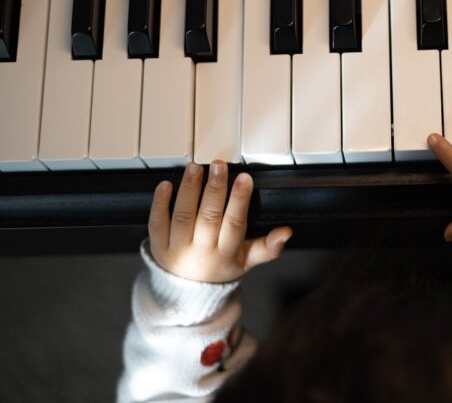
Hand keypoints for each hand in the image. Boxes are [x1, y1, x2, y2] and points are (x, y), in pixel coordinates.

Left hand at [148, 160, 292, 282]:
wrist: (187, 294)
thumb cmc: (221, 268)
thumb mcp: (247, 261)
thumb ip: (268, 248)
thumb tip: (286, 232)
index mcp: (226, 255)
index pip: (234, 225)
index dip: (239, 201)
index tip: (244, 178)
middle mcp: (201, 253)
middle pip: (208, 218)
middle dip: (215, 189)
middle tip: (220, 165)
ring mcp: (177, 249)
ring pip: (183, 217)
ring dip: (189, 190)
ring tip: (195, 168)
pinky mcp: (158, 245)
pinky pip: (157, 222)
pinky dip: (160, 203)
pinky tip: (166, 184)